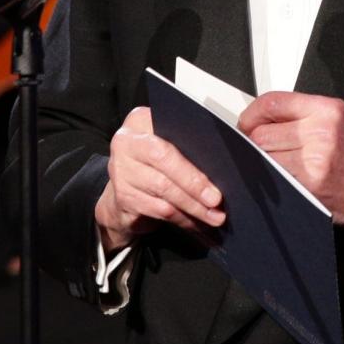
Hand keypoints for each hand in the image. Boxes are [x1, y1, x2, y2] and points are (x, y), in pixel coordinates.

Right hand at [95, 106, 225, 252]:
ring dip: (192, 207)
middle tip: (216, 200)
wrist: (124, 191)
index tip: (220, 173)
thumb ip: (187, 147)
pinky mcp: (123, 197)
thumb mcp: (168, 145)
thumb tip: (222, 165)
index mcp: (141, 120)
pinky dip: (182, 219)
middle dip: (194, 184)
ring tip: (213, 216)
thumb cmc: (154, 164)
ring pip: (163, 190)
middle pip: (165, 162)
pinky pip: (158, 210)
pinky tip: (196, 223)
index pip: (170, 134)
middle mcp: (126, 143)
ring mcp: (121, 171)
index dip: (193, 157)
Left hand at [238, 91, 343, 242]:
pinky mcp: (311, 185)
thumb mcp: (336, 123)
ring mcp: (315, 160)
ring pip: (263, 159)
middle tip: (261, 153)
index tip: (247, 126)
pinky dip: (272, 182)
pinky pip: (275, 180)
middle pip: (260, 134)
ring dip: (262, 165)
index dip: (251, 116)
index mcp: (326, 110)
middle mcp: (322, 131)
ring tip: (275, 169)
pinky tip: (281, 183)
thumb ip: (300, 117)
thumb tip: (257, 122)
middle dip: (255, 145)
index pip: (271, 103)